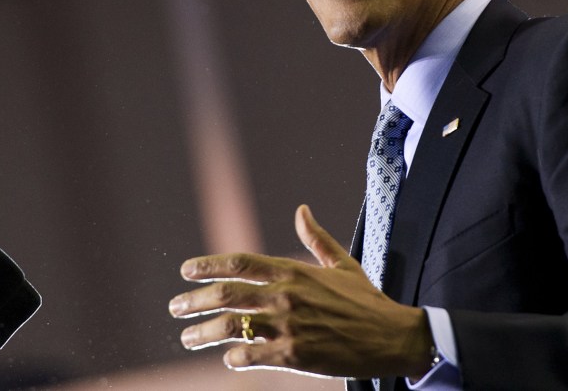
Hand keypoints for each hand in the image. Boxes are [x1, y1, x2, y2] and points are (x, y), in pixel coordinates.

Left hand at [168, 204, 434, 378]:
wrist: (392, 337)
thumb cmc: (366, 300)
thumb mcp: (342, 264)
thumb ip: (316, 238)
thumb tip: (301, 210)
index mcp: (294, 270)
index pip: (240, 262)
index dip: (209, 265)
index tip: (186, 270)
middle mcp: (287, 295)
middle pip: (228, 295)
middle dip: (195, 300)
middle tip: (175, 307)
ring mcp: (290, 326)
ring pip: (233, 327)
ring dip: (203, 332)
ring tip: (187, 337)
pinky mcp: (295, 355)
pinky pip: (252, 356)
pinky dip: (235, 357)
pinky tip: (229, 358)